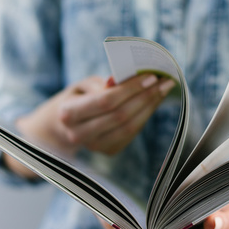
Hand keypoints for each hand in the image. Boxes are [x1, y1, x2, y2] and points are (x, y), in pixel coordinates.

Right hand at [5, 74, 175, 177]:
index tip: (151, 76)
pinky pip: (132, 134)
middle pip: (120, 115)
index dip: (130, 89)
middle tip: (164, 82)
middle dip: (145, 97)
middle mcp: (79, 134)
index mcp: (68, 113)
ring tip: (163, 90)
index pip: (105, 101)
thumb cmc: (78, 98)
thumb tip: (124, 80)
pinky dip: (145, 116)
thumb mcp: (83, 85)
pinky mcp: (108, 152)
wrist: (64, 126)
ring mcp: (94, 146)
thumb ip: (102, 84)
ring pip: (129, 127)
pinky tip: (154, 103)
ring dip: (150, 107)